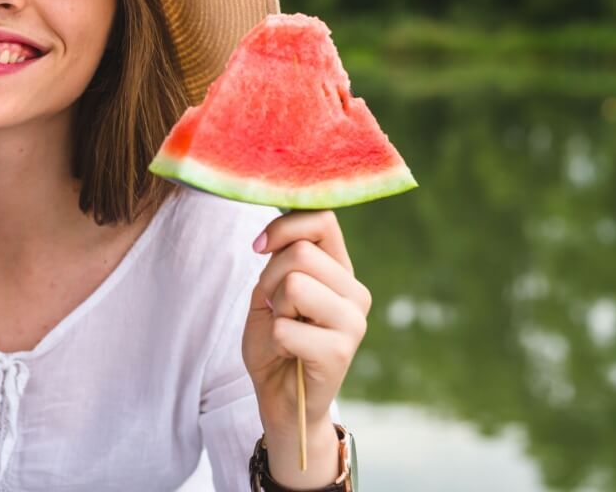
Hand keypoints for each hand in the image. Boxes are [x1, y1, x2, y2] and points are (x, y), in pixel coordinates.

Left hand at [242, 210, 370, 481]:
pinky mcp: (340, 352)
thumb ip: (281, 258)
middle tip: (274, 307)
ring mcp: (354, 322)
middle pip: (300, 252)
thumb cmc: (275, 340)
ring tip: (284, 328)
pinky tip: (288, 352)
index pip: (322, 219)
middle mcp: (356, 292)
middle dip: (270, 277)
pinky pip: (286, 327)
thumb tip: (274, 236)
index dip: (283, 225)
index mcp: (340, 270)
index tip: (259, 247)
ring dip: (275, 308)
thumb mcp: (271, 289)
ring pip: (295, 284)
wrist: (280, 397)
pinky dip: (275, 339)